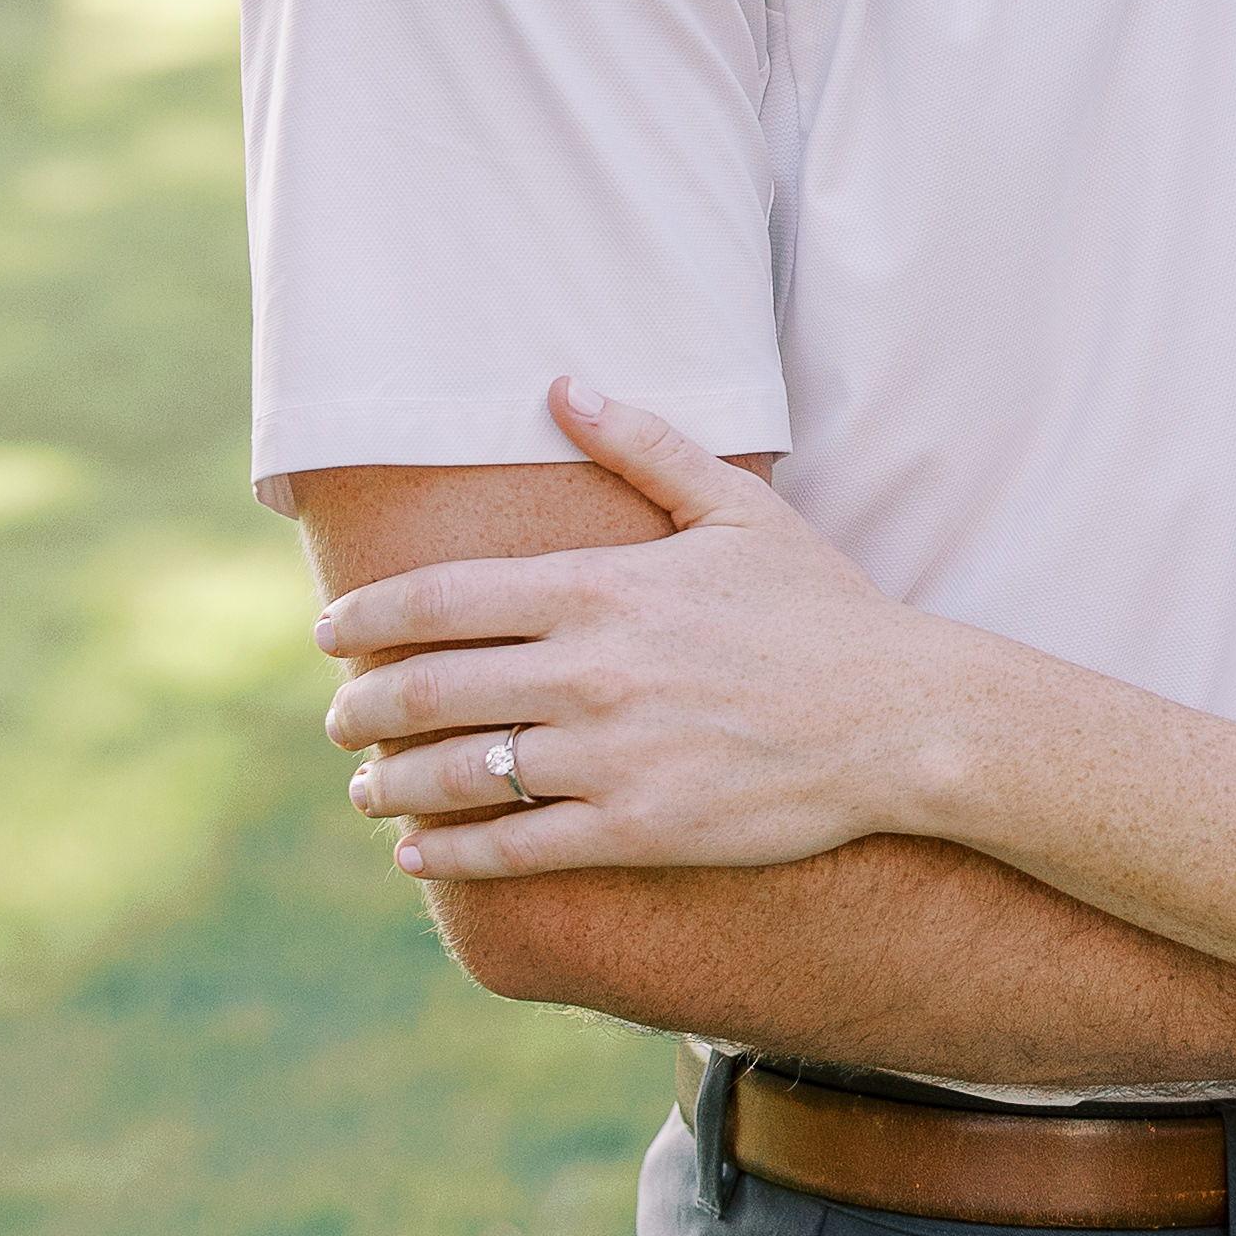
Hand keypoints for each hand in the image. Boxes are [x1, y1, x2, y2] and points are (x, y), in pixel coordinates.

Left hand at [318, 384, 969, 875]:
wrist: (904, 719)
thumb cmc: (824, 612)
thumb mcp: (739, 512)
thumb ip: (643, 446)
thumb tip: (563, 383)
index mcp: (600, 588)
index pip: (438, 600)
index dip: (365, 617)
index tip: (331, 631)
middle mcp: (589, 672)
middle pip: (426, 690)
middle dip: (360, 707)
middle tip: (339, 717)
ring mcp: (610, 756)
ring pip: (455, 774)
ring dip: (389, 784)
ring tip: (367, 787)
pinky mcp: (637, 828)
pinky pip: (512, 848)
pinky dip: (449, 851)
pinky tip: (419, 851)